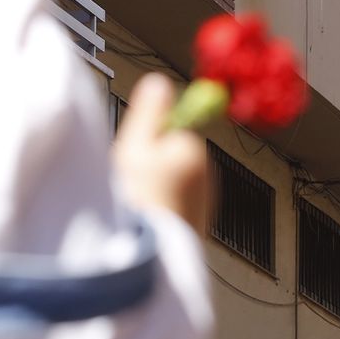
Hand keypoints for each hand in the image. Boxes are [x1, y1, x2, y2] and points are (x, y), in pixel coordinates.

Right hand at [113, 74, 209, 230]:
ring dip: (160, 185)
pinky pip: (180, 202)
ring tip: (141, 203)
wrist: (148, 257)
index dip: (148, 139)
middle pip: (174, 154)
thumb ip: (149, 112)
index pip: (172, 130)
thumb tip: (160, 81)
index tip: (134, 156)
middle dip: (154, 162)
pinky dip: (166, 206)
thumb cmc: (139, 201)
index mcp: (193, 150)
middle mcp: (207, 173)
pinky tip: (151, 217)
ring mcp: (206, 199)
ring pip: (176, 179)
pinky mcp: (200, 221)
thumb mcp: (134, 147)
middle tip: (132, 182)